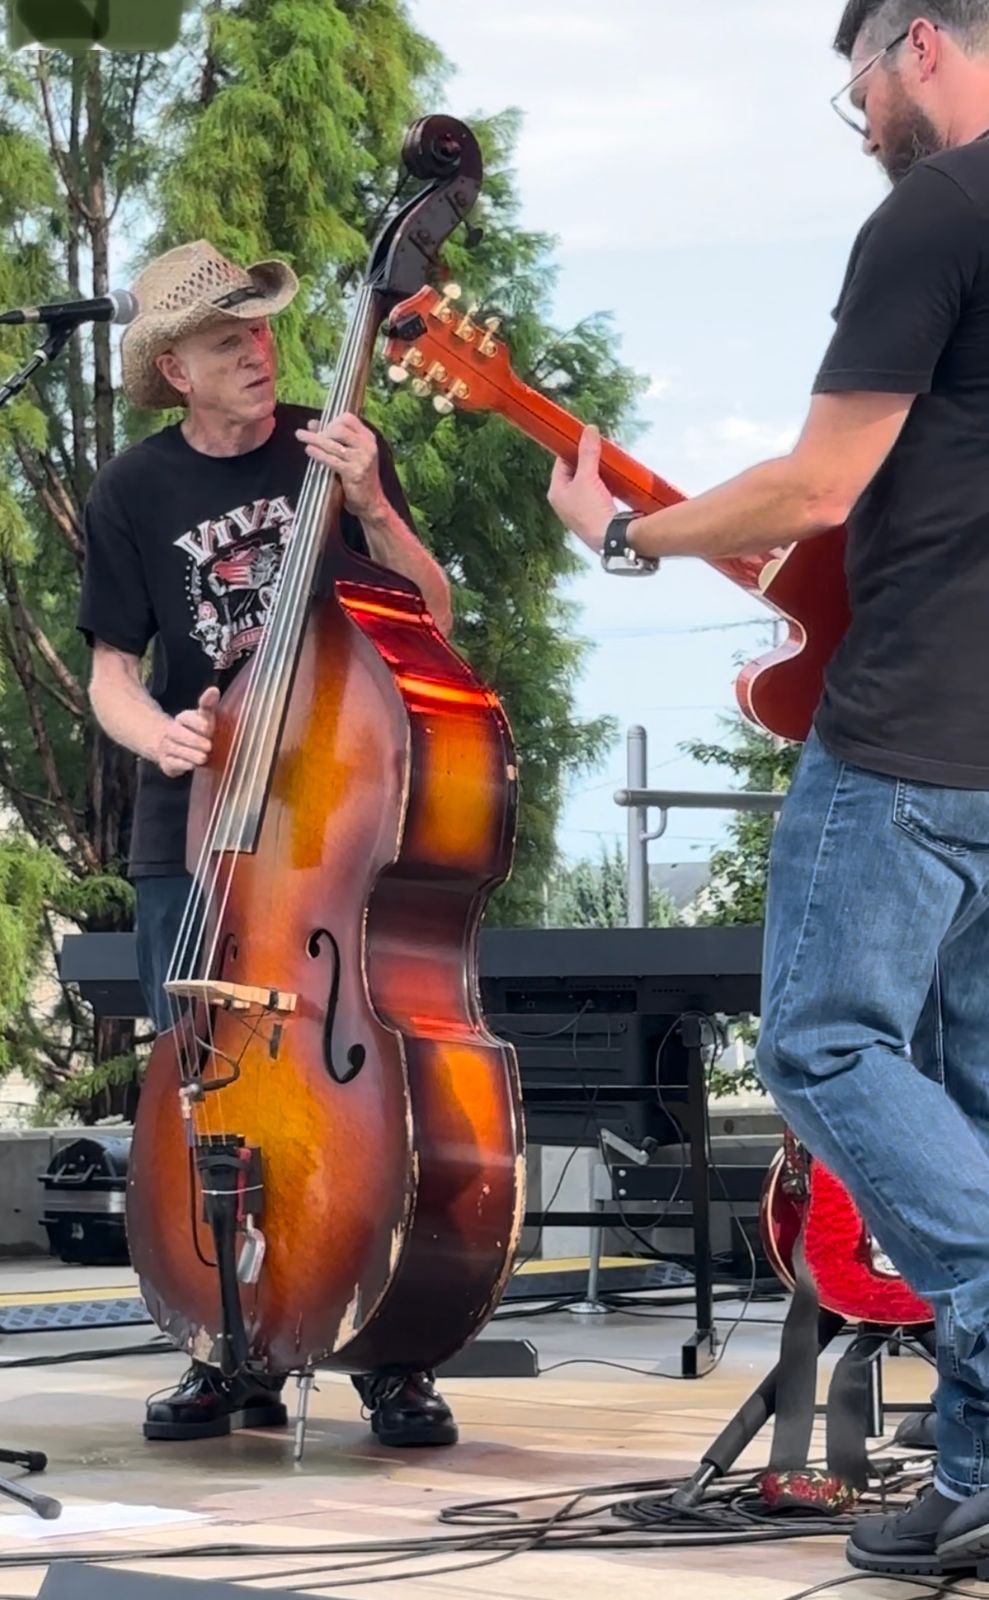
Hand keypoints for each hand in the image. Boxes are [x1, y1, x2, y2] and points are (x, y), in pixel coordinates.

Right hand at [156, 686, 218, 777]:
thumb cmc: (196, 730)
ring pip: (174, 749)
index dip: (196, 721)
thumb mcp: (204, 717)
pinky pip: (170, 763)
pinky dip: (181, 765)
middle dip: (193, 740)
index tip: (207, 726)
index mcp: (183, 719)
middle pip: (177, 733)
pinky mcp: (167, 763)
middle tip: (209, 746)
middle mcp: (172, 732)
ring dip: (190, 754)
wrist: (173, 746)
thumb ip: (208, 704)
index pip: (186, 717)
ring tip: (203, 757)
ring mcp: (167, 747)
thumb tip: (214, 690)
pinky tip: (191, 765)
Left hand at [296, 412, 385, 519]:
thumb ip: (332, 438)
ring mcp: (362, 459)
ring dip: (314, 439)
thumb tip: (312, 424)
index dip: (332, 420)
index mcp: (368, 438)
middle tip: (311, 436)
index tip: (322, 428)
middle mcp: (367, 446)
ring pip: (333, 444)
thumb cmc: (358, 478)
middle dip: (322, 430)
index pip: (348, 418)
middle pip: (340, 429)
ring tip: (300, 436)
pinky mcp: (354, 473)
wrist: (371, 502)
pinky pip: (332, 460)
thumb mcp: (349, 454)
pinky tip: (309, 450)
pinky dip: (318, 454)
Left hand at [547, 425, 616, 552]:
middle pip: (576, 472)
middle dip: (589, 460)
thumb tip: (589, 430)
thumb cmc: (592, 511)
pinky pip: (599, 493)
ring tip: (610, 462)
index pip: (561, 463)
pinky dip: (606, 484)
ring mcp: (580, 510)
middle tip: (600, 448)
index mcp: (556, 493)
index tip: (585, 438)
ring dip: (599, 472)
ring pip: (588, 483)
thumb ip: (588, 453)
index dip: (572, 449)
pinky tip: (615, 480)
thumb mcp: (588, 477)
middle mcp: (565, 503)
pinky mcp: (596, 515)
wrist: (611, 540)